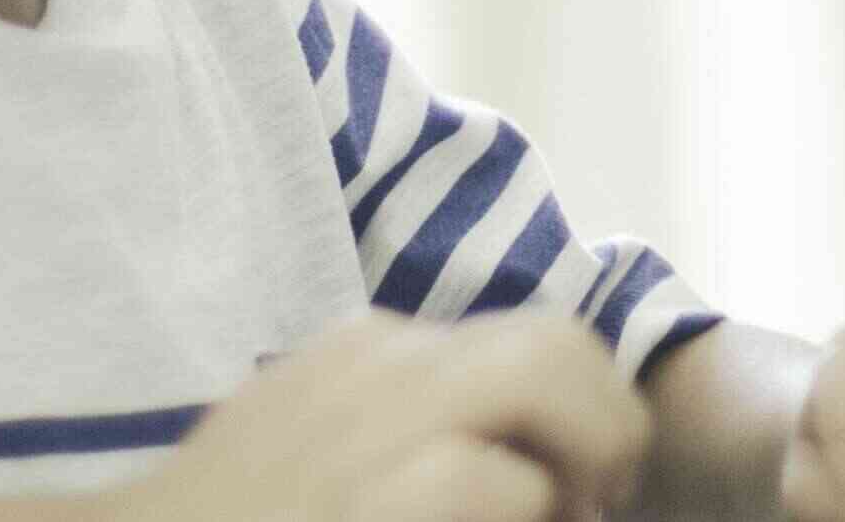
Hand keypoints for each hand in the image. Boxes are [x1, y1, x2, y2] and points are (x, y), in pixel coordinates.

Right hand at [126, 310, 652, 521]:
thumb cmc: (234, 520)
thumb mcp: (316, 455)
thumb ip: (404, 433)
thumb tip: (523, 470)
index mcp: (364, 355)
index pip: (526, 340)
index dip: (582, 409)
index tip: (578, 486)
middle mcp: (372, 367)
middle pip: (556, 341)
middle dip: (610, 419)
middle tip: (600, 501)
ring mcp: (365, 423)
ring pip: (542, 375)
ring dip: (585, 456)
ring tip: (575, 517)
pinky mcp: (372, 497)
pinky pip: (504, 482)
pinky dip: (528, 513)